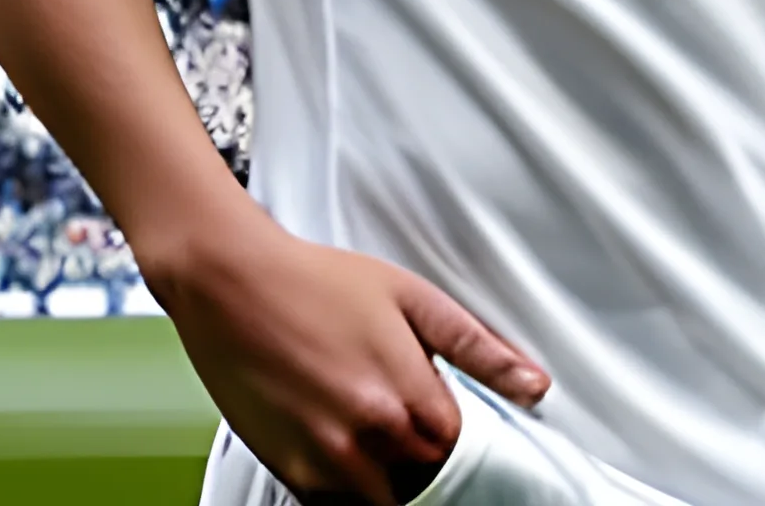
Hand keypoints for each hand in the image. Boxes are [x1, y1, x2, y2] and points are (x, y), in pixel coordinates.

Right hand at [149, 197, 548, 504]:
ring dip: (385, 472)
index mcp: (407, 400)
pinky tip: (336, 431)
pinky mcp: (290, 476)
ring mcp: (326, 467)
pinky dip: (346, 482)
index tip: (437, 410)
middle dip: (420, 452)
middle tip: (396, 406)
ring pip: (382, 501)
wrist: (231, 281)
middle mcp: (369, 443)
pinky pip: (336, 505)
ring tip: (364, 416)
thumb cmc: (314, 280)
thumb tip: (534, 385)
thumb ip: (477, 347)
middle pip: (424, 480)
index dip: (451, 429)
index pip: (461, 451)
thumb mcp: (409, 296)